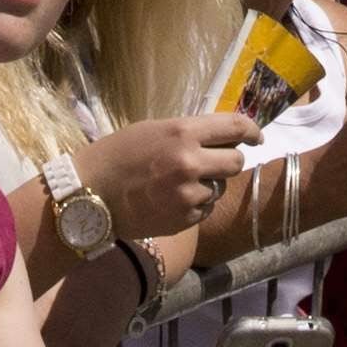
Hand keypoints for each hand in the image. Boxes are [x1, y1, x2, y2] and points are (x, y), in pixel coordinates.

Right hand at [81, 112, 253, 236]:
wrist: (89, 195)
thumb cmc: (117, 154)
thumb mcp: (154, 130)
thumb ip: (190, 132)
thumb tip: (225, 136)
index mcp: (182, 133)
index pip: (235, 127)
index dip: (253, 130)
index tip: (257, 136)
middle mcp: (190, 163)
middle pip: (236, 162)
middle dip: (229, 160)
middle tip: (213, 161)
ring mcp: (188, 195)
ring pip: (219, 188)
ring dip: (208, 184)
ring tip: (177, 183)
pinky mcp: (184, 220)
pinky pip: (205, 209)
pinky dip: (195, 205)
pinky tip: (171, 199)